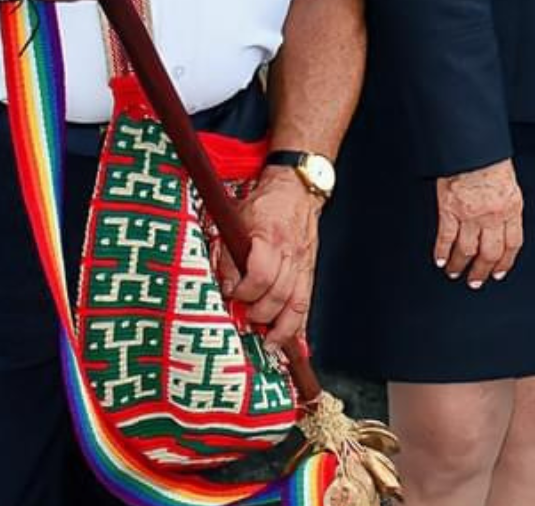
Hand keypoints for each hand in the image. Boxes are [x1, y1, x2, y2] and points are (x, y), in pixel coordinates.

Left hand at [216, 169, 321, 346]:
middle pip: (279, 294)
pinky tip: (290, 341)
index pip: (261, 273)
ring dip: (281, 328)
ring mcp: (303, 264)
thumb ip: (228, 253)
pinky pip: (306, 303)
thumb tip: (226, 287)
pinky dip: (298, 325)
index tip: (231, 295)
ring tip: (267, 344)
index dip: (244, 290)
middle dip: (260, 313)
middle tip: (244, 322)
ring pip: (297, 303)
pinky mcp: (309, 272)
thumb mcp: (236, 220)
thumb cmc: (263, 205)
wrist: (297, 191)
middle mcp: (291, 253)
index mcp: (271, 237)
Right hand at [432, 158, 522, 287]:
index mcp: (511, 208)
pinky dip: (442, 252)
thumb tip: (504, 225)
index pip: (512, 244)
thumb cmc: (490, 160)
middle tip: (477, 281)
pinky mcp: (449, 210)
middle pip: (490, 253)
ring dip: (460, 265)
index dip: (505, 262)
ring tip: (455, 273)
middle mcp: (492, 215)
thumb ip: (507, 207)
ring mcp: (470, 214)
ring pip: (467, 250)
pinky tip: (440, 260)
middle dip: (482, 271)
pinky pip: (446, 238)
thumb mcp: (509, 184)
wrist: (473, 146)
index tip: (499, 272)